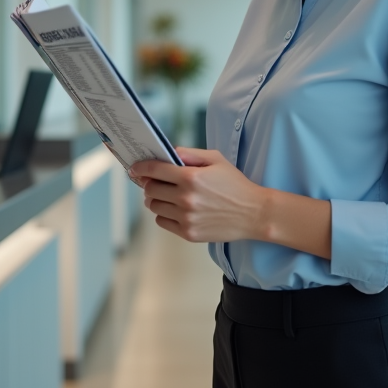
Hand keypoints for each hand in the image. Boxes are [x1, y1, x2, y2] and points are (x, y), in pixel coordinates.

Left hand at [129, 148, 266, 242]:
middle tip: (155, 181)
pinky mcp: (188, 233)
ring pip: (154, 206)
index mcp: (192, 177)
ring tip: (167, 195)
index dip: (140, 168)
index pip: (154, 171)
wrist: (253, 213)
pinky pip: (162, 222)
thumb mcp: (216, 160)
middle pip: (151, 189)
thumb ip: (190, 154)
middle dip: (150, 183)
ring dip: (156, 199)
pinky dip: (164, 214)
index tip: (134, 168)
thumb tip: (168, 154)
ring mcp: (186, 218)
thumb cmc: (236, 185)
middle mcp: (186, 198)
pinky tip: (175, 209)